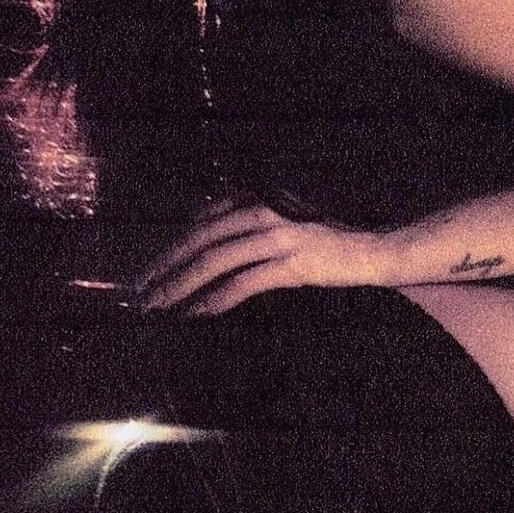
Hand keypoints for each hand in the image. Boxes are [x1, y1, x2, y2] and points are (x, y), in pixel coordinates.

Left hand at [137, 200, 382, 314]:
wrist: (371, 250)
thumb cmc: (327, 241)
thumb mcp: (284, 222)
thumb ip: (250, 224)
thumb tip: (210, 240)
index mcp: (258, 199)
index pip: (201, 222)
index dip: (172, 247)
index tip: (151, 271)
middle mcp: (263, 211)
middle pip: (200, 239)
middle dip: (166, 267)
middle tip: (142, 292)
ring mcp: (276, 237)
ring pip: (215, 260)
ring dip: (182, 285)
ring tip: (161, 306)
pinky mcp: (290, 264)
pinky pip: (243, 283)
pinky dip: (215, 299)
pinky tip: (197, 313)